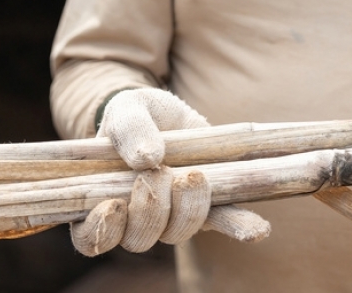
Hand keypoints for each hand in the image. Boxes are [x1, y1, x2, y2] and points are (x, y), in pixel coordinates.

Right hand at [70, 88, 269, 255]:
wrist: (165, 112)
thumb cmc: (135, 115)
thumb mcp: (127, 111)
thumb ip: (129, 130)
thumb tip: (147, 158)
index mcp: (103, 203)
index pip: (92, 238)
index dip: (101, 230)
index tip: (113, 204)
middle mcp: (137, 219)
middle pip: (139, 238)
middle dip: (150, 211)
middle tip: (159, 175)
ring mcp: (174, 215)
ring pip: (177, 233)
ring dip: (187, 210)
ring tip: (194, 176)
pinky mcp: (208, 204)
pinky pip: (223, 221)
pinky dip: (240, 227)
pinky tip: (259, 230)